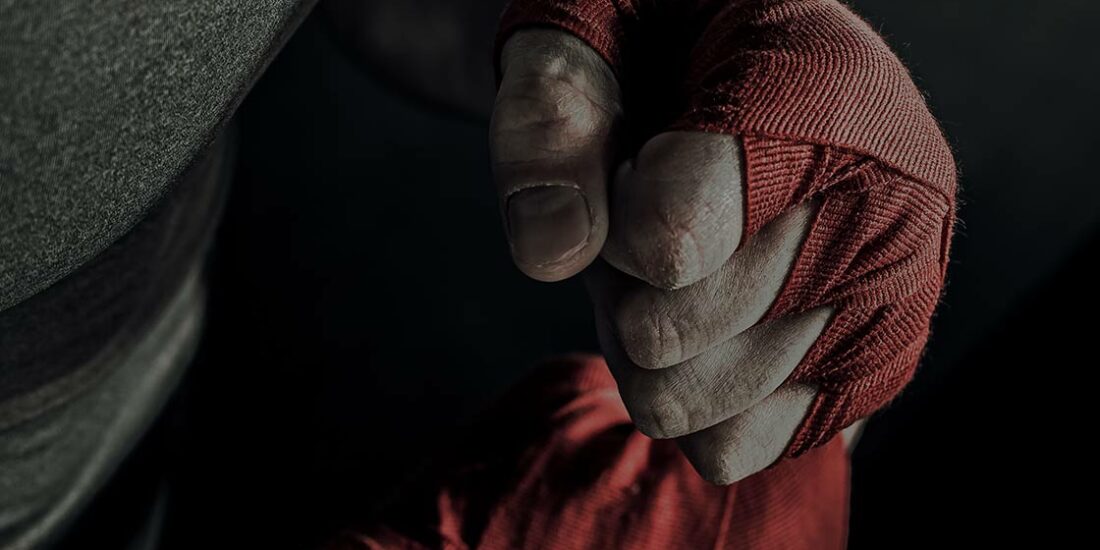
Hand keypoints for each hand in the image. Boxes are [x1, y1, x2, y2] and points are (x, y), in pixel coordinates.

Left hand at [491, 0, 954, 484]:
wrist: (756, 72)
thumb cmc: (668, 39)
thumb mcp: (584, 26)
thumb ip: (550, 113)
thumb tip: (555, 251)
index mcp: (825, 93)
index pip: (672, 238)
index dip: (606, 216)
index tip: (633, 160)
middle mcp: (888, 206)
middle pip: (664, 334)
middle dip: (616, 280)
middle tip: (641, 211)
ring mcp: (889, 302)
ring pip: (684, 402)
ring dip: (647, 341)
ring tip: (678, 262)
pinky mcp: (869, 374)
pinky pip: (731, 446)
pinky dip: (690, 396)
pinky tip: (709, 320)